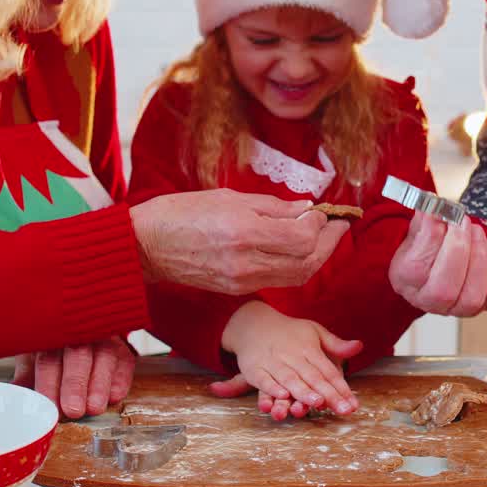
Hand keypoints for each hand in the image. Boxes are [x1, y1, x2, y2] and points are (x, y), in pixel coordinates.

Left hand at [13, 335, 135, 418]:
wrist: (82, 323)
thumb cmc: (53, 344)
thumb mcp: (34, 353)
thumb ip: (27, 374)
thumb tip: (14, 395)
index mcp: (51, 334)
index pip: (48, 357)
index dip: (48, 383)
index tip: (49, 406)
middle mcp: (78, 332)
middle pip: (77, 355)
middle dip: (75, 384)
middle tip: (73, 410)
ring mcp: (103, 336)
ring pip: (104, 356)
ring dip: (99, 384)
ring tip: (94, 407)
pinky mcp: (122, 347)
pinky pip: (125, 361)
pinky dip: (120, 379)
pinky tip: (114, 396)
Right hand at [130, 190, 349, 294]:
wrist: (148, 246)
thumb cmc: (183, 212)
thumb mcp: (229, 197)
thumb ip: (272, 206)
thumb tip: (306, 209)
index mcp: (244, 231)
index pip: (302, 237)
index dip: (320, 224)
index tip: (323, 211)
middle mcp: (247, 261)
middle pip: (307, 261)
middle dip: (329, 243)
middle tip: (338, 225)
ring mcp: (243, 279)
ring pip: (297, 276)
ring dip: (317, 257)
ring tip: (323, 237)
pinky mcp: (238, 288)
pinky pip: (279, 280)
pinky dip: (296, 266)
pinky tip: (298, 249)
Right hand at [213, 302, 361, 420]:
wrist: (253, 323)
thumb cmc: (289, 332)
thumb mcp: (314, 332)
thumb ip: (335, 344)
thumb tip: (359, 346)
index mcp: (309, 348)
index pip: (328, 371)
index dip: (341, 388)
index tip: (353, 404)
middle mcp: (292, 355)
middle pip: (313, 377)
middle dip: (328, 394)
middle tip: (342, 408)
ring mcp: (273, 362)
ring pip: (290, 379)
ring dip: (303, 392)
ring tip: (317, 403)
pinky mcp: (255, 369)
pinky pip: (264, 380)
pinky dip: (272, 388)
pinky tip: (283, 396)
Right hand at [389, 212, 486, 315]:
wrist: (449, 254)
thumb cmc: (431, 242)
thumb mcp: (420, 227)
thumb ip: (425, 218)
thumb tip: (433, 204)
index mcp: (405, 281)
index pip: (415, 269)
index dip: (430, 239)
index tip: (440, 212)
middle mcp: (429, 301)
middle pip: (443, 290)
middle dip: (457, 249)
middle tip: (462, 221)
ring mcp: (460, 308)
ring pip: (472, 296)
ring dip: (478, 256)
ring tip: (475, 231)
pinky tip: (486, 246)